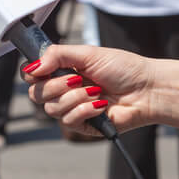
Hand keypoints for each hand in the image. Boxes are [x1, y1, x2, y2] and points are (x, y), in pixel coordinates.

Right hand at [22, 44, 178, 138]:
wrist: (147, 89)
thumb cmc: (123, 68)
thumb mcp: (88, 54)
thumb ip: (57, 55)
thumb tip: (33, 65)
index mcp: (62, 70)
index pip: (31, 76)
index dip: (32, 74)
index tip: (43, 70)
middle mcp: (64, 90)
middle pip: (36, 94)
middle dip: (56, 85)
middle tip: (77, 79)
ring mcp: (72, 108)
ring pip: (52, 109)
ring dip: (75, 98)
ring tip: (96, 91)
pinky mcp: (83, 125)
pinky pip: (68, 121)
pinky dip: (84, 110)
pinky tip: (100, 105)